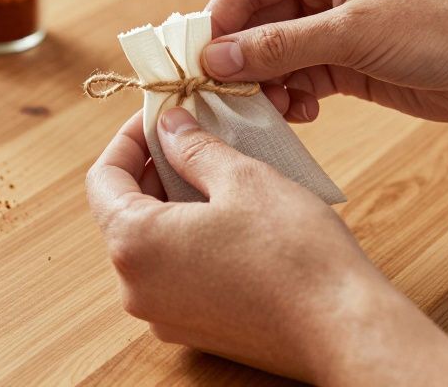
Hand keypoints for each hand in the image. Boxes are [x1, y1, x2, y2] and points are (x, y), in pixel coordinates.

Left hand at [85, 108, 447, 385]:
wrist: (344, 329)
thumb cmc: (295, 253)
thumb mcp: (242, 178)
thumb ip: (192, 147)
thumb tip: (167, 125)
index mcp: (134, 245)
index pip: (103, 178)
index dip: (129, 139)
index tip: (160, 117)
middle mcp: (135, 288)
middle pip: (123, 211)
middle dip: (154, 168)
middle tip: (192, 135)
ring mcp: (162, 315)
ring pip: (150, 243)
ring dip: (173, 202)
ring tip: (216, 171)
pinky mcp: (193, 330)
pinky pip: (174, 273)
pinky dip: (189, 238)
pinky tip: (229, 216)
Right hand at [202, 0, 447, 124]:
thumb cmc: (443, 28)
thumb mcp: (353, 33)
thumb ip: (282, 46)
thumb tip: (216, 57)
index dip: (218, 21)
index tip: (196, 61)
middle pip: (256, 22)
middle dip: (240, 59)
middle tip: (223, 95)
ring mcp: (335, 26)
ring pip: (274, 55)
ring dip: (266, 84)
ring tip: (271, 109)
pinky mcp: (348, 63)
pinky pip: (300, 78)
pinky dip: (292, 98)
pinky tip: (301, 113)